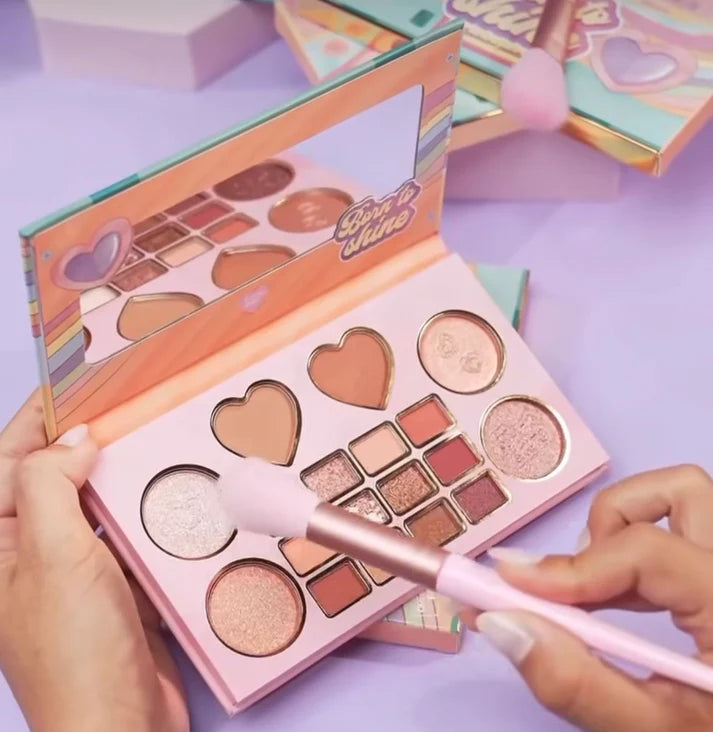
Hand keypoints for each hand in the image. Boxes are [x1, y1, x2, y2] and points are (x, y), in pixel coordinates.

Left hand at [0, 393, 188, 731]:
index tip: (70, 383)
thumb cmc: (75, 649)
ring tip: (143, 437)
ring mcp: (70, 572)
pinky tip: (161, 492)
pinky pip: (120, 532)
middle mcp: (27, 555)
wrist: (120, 726)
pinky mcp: (110, 587)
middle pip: (48, 479)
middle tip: (118, 402)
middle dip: (77, 440)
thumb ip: (50, 488)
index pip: (6, 464)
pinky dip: (137, 508)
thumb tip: (74, 441)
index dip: (34, 421)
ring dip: (112, 472)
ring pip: (89, 504)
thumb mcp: (52, 557)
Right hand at [469, 465, 712, 730]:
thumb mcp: (657, 731)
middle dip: (607, 524)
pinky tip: (610, 599)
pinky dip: (632, 552)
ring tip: (593, 585)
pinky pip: (677, 533)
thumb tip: (504, 624)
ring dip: (622, 526)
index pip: (646, 551)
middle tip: (570, 584)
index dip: (573, 566)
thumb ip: (582, 685)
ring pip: (681, 499)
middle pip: (678, 493)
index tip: (513, 583)